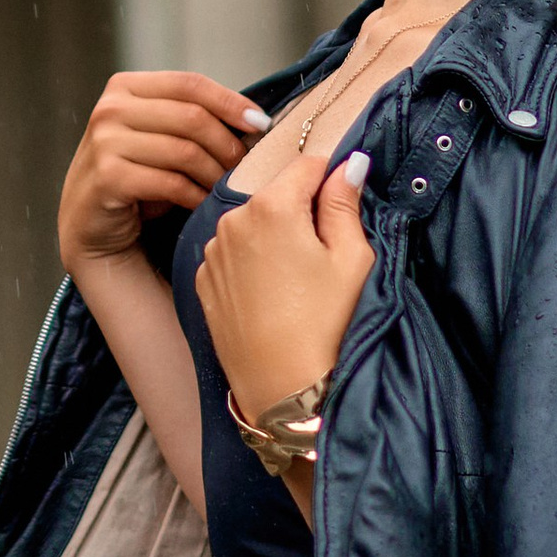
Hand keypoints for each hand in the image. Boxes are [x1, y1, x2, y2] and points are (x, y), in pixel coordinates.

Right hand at [58, 68, 269, 275]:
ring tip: (228, 186)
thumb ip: (190, 118)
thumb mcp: (158, 135)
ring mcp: (105, 142)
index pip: (190, 84)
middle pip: (192, 116)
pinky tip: (205, 203)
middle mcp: (110, 109)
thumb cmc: (135, 176)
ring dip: (216, 173)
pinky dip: (196, 195)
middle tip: (246, 164)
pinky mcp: (108, 178)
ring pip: (185, 151)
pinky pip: (170, 183)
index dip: (230, 101)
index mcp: (125, 86)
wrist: (92, 225)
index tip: (260, 123)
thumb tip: (253, 118)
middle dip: (228, 143)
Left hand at [195, 147, 374, 423]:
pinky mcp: (204, 281)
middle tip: (324, 254)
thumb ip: (345, 202)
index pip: (308, 165)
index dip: (332, 180)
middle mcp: (233, 220)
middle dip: (302, 211)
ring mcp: (213, 252)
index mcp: (272, 206)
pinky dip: (253, 262)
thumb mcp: (352, 259)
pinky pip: (234, 253)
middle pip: (278, 194)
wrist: (285, 393)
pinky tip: (273, 296)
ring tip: (297, 281)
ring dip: (275, 235)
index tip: (345, 206)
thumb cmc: (327, 326)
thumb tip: (349, 163)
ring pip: (254, 223)